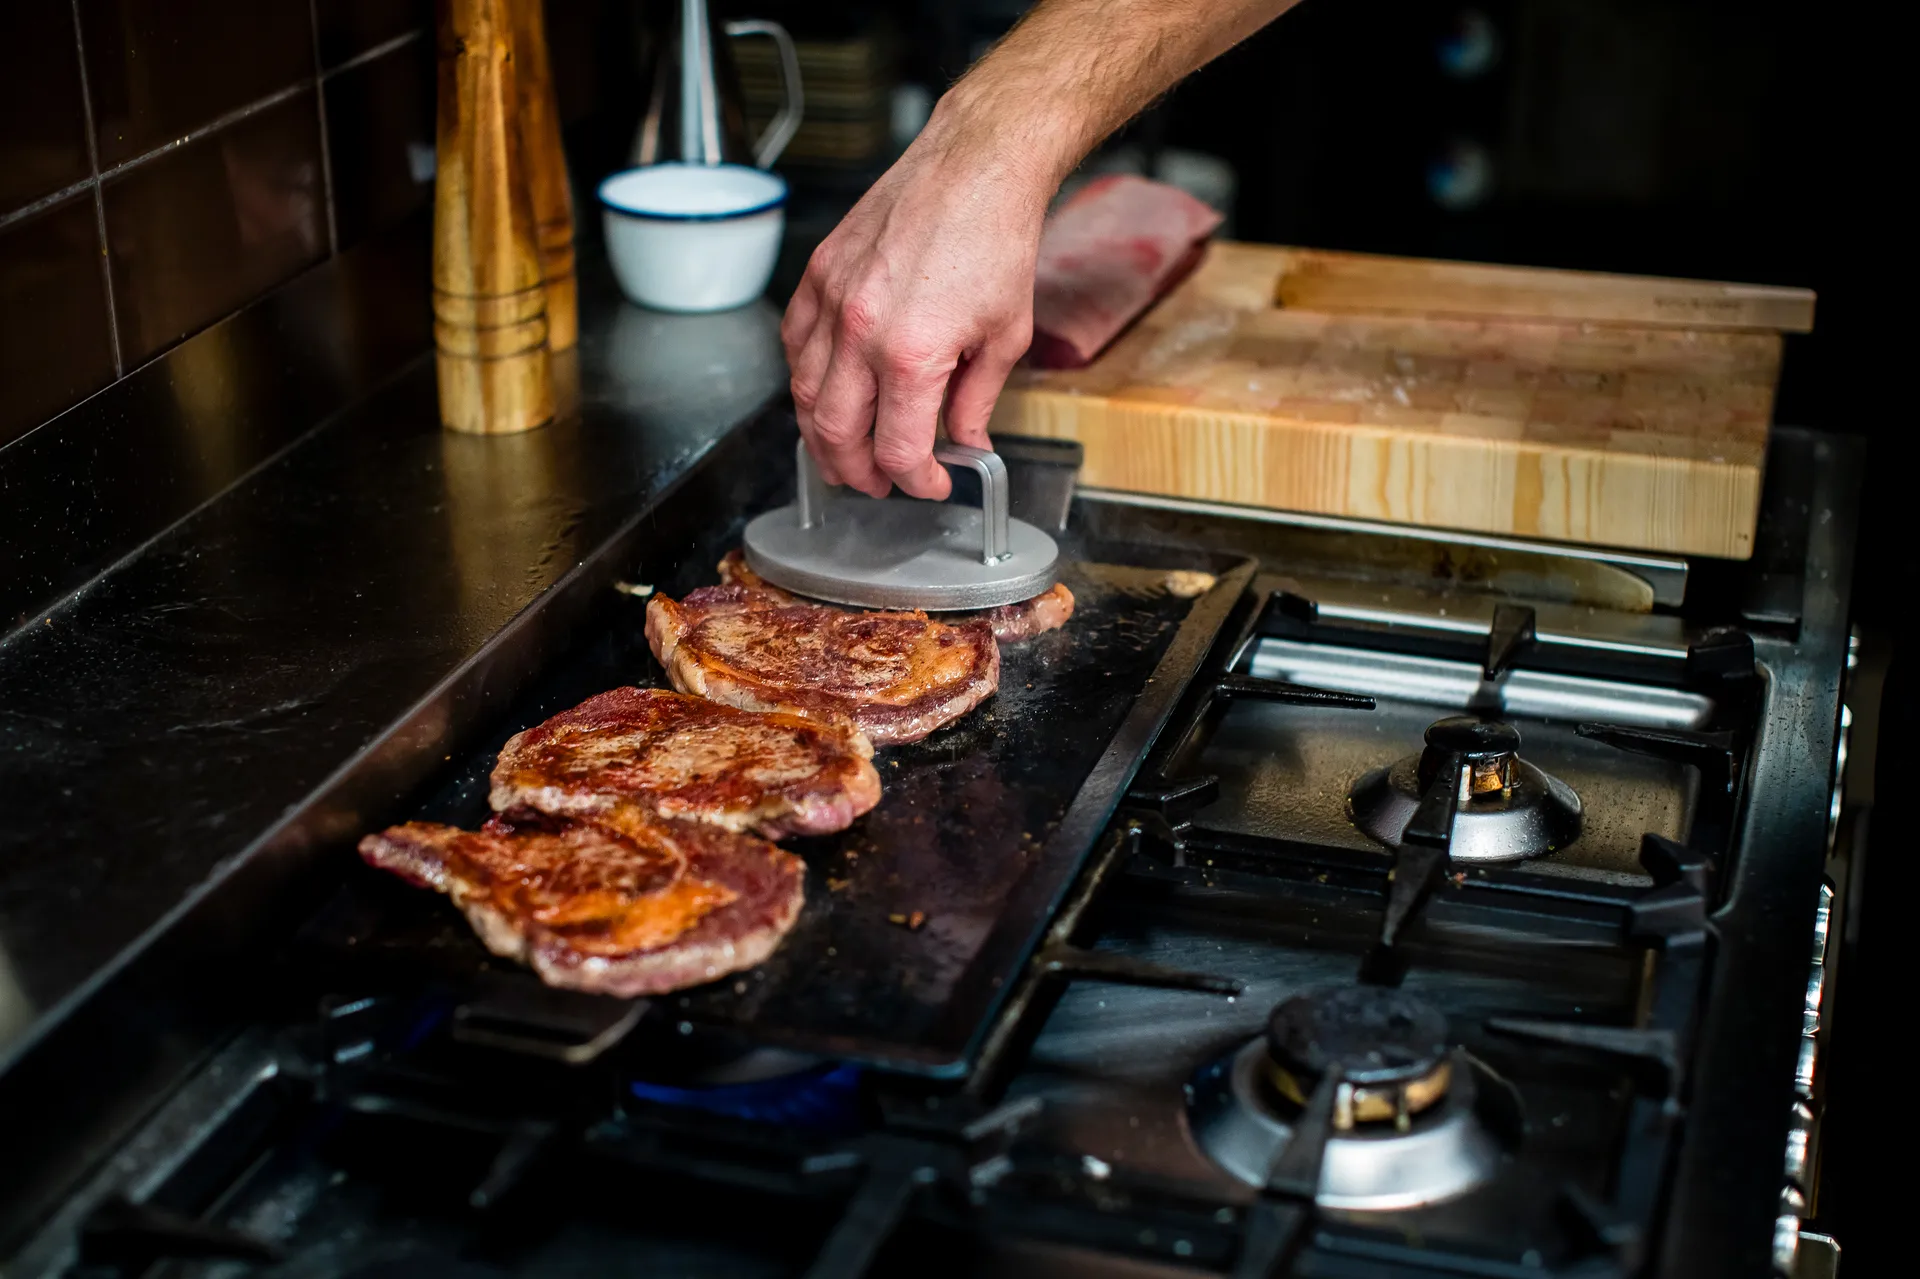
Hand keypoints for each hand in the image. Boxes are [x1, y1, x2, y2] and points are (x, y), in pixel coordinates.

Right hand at [781, 125, 1049, 499]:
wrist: (976, 165)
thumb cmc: (997, 239)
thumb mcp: (1006, 336)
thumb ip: (977, 400)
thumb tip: (965, 441)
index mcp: (912, 355)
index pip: (898, 448)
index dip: (914, 481)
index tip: (930, 484)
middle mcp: (861, 332)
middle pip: (837, 433)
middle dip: (857, 472)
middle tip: (877, 484)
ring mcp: (832, 300)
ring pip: (805, 394)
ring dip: (821, 435)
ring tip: (844, 453)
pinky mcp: (819, 273)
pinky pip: (796, 344)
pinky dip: (805, 378)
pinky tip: (825, 392)